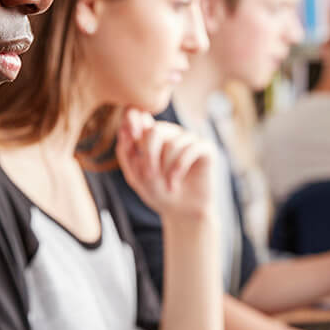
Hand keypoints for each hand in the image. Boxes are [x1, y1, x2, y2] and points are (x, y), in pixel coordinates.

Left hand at [115, 108, 213, 222]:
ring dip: (166, 168)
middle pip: (155, 131)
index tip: (130, 133)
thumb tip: (123, 129)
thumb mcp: (136, 176)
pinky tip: (175, 183)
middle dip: (149, 156)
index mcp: (151, 137)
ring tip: (167, 186)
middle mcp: (171, 134)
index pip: (139, 117)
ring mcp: (188, 140)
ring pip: (172, 144)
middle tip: (149, 176)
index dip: (132, 119)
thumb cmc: (159, 193)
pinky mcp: (205, 148)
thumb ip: (127, 153)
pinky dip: (179, 168)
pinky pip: (191, 149)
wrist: (182, 212)